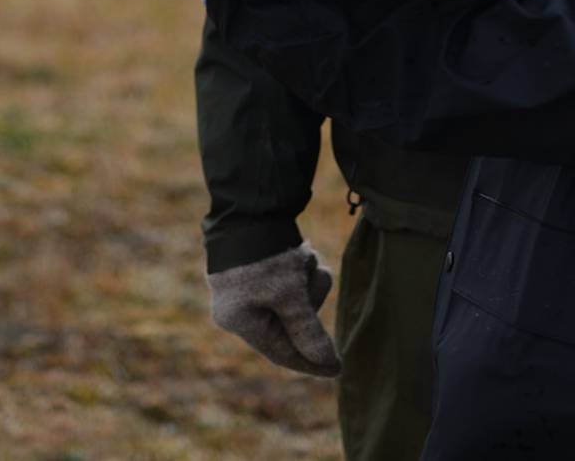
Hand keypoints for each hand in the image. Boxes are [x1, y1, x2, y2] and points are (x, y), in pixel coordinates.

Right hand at [206, 241, 341, 376]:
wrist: (249, 204)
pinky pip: (287, 281)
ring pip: (293, 299)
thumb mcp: (291, 296)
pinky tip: (300, 253)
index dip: (311, 362)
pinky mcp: (254, 268)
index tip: (337, 369)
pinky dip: (300, 269)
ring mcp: (244, 287)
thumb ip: (308, 332)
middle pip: (289, 323)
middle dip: (309, 299)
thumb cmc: (266, 256)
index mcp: (239, 320)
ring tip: (303, 257)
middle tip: (316, 275)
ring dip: (306, 280)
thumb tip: (328, 364)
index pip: (280, 353)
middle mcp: (237, 308)